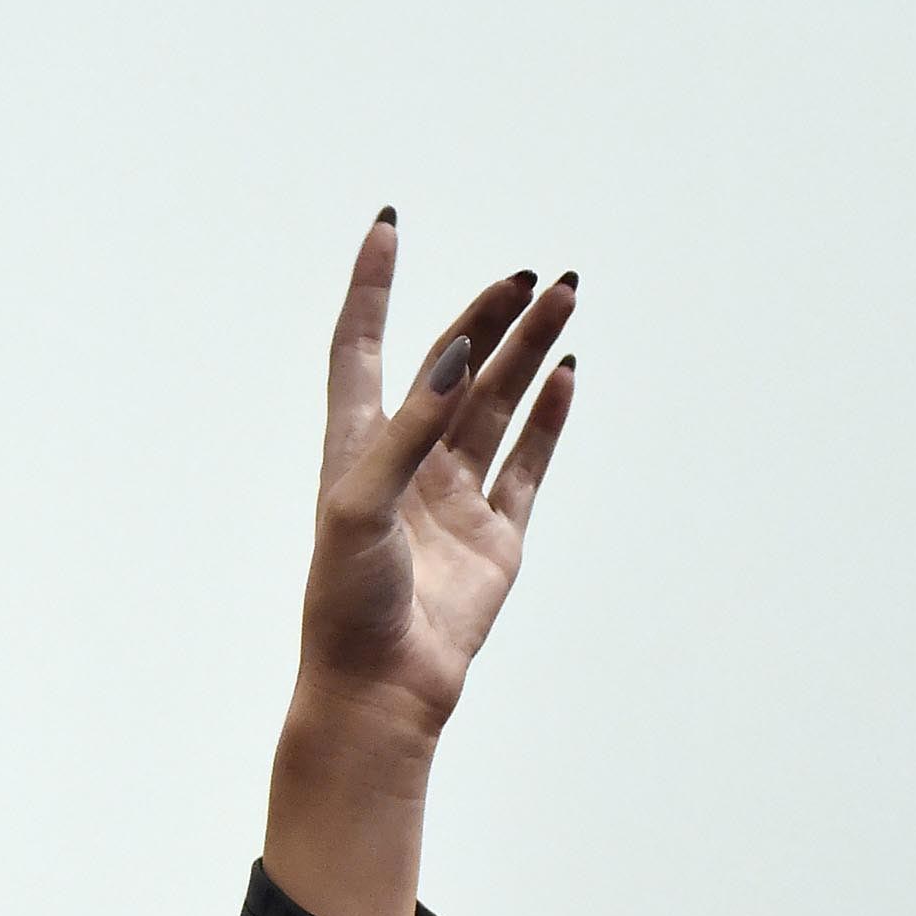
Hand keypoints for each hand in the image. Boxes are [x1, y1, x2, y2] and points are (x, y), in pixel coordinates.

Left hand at [301, 212, 577, 747]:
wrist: (380, 689)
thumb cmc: (347, 602)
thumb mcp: (358, 505)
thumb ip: (405, 430)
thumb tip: (455, 359)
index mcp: (354, 448)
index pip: (361, 347)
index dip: (373, 287)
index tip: (388, 226)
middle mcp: (405, 464)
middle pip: (451, 366)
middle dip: (488, 317)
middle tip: (528, 276)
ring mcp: (454, 498)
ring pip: (498, 404)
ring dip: (529, 352)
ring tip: (563, 296)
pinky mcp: (496, 535)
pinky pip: (528, 462)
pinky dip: (551, 418)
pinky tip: (568, 372)